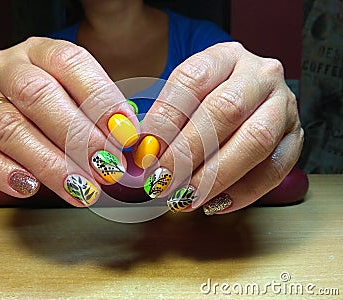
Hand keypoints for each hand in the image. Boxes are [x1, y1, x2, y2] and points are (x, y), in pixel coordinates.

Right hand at [0, 37, 139, 205]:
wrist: (18, 94)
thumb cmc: (61, 96)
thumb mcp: (84, 90)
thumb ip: (105, 113)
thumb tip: (131, 144)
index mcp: (42, 51)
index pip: (71, 64)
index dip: (101, 101)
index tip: (126, 135)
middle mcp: (8, 68)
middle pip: (37, 96)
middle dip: (77, 137)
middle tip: (105, 166)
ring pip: (10, 129)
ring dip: (50, 164)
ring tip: (81, 188)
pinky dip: (4, 173)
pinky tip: (30, 187)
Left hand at [137, 42, 303, 213]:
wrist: (247, 101)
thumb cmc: (206, 102)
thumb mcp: (182, 98)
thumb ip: (163, 123)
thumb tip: (144, 155)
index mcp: (224, 57)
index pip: (191, 81)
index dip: (166, 119)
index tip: (146, 152)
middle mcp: (259, 75)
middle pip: (225, 110)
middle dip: (189, 152)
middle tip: (163, 180)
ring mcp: (283, 104)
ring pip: (255, 140)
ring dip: (216, 175)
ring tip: (186, 196)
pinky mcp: (295, 136)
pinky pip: (275, 168)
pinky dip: (243, 191)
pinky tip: (215, 203)